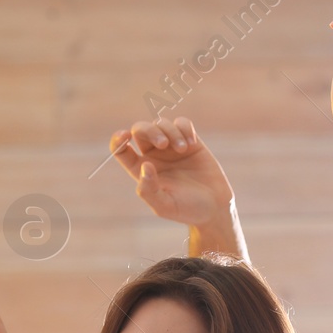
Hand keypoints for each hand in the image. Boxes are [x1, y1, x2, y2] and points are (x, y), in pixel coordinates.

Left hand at [108, 118, 234, 228]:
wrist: (214, 206)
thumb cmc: (186, 210)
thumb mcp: (164, 206)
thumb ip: (149, 190)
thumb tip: (144, 165)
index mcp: (141, 170)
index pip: (121, 150)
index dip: (118, 139)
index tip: (125, 136)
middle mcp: (153, 156)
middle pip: (139, 130)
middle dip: (149, 131)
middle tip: (163, 144)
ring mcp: (171, 147)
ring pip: (161, 124)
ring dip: (170, 132)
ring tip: (182, 149)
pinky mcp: (190, 141)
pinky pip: (182, 123)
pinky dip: (184, 129)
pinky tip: (191, 144)